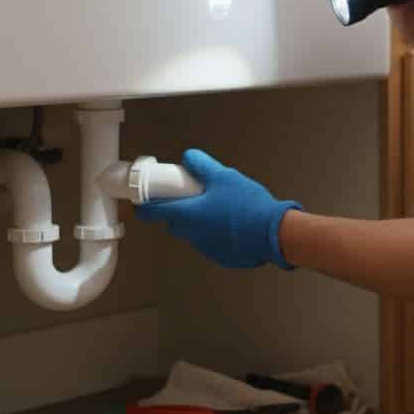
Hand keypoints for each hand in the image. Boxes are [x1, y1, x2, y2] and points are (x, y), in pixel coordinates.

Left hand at [135, 149, 301, 269]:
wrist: (273, 233)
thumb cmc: (247, 206)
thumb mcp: (223, 176)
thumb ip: (201, 166)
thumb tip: (188, 158)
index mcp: (188, 214)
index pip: (153, 212)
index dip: (144, 206)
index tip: (141, 201)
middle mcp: (192, 234)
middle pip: (174, 222)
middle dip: (177, 210)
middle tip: (190, 197)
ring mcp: (206, 247)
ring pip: (193, 232)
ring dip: (198, 221)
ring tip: (219, 208)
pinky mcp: (220, 255)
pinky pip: (210, 241)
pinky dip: (214, 232)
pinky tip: (232, 222)